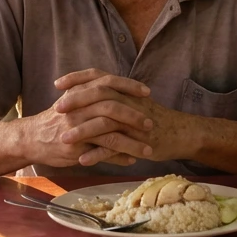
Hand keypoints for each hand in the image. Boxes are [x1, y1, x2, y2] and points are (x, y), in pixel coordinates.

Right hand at [20, 85, 148, 168]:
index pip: (107, 82)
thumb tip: (116, 88)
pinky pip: (102, 152)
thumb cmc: (55, 120)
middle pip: (111, 106)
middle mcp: (78, 108)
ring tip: (149, 148)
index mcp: (79, 92)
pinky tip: (132, 159)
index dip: (128, 85)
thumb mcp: (70, 100)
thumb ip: (90, 92)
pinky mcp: (76, 148)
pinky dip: (119, 156)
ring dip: (132, 141)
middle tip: (150, 123)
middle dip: (134, 114)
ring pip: (109, 132)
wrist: (30, 139)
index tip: (147, 92)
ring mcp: (76, 128)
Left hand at [54, 69, 192, 165]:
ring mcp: (133, 122)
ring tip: (63, 139)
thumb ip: (113, 95)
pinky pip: (115, 147)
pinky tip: (82, 160)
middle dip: (75, 101)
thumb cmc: (153, 118)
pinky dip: (97, 153)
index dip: (77, 78)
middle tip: (56, 109)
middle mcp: (129, 101)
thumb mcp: (132, 101)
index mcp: (125, 90)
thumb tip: (88, 91)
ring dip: (82, 130)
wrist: (180, 133)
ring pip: (104, 122)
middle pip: (99, 95)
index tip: (57, 83)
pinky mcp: (138, 141)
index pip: (98, 76)